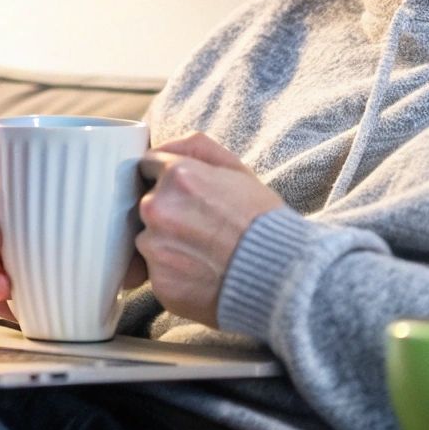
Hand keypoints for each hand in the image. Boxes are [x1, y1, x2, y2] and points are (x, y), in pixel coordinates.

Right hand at [0, 177, 147, 322]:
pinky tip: (6, 296)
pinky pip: (0, 301)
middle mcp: (22, 233)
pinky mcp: (32, 299)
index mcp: (34, 203)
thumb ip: (131, 174)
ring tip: (1, 277)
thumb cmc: (131, 222)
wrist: (152, 265)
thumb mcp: (131, 194)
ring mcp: (24, 267)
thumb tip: (145, 157)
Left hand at [135, 132, 284, 327]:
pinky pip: (157, 272)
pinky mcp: (159, 282)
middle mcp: (157, 208)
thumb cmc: (262, 221)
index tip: (186, 196)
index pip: (147, 168)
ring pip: (149, 240)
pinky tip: (202, 273)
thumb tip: (161, 147)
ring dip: (168, 244)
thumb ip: (194, 147)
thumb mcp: (236, 169)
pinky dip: (174, 273)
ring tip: (204, 253)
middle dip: (168, 213)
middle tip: (203, 227)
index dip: (167, 180)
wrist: (281, 276)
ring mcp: (155, 247)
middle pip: (147, 205)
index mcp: (176, 176)